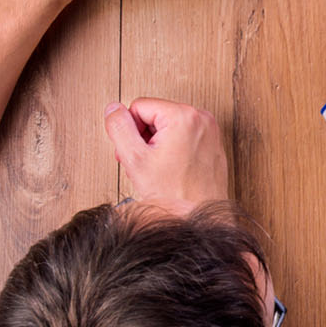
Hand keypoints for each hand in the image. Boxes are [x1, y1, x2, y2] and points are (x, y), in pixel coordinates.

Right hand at [104, 97, 229, 210]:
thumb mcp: (135, 159)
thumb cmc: (175, 196)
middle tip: (144, 163)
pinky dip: (172, 150)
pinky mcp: (212, 144)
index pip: (139, 106)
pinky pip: (183, 137)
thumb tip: (113, 109)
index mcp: (184, 116)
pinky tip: (171, 170)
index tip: (136, 153)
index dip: (130, 131)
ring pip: (168, 127)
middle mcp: (201, 119)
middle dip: (144, 138)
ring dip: (156, 145)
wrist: (200, 220)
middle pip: (155, 115)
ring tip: (157, 168)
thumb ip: (119, 128)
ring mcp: (210, 131)